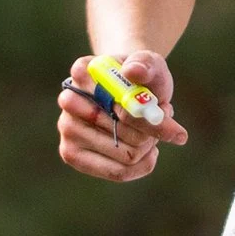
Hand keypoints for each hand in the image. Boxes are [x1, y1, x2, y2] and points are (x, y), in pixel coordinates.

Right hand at [57, 47, 189, 182]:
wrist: (133, 92)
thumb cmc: (142, 79)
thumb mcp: (152, 65)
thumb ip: (146, 64)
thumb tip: (133, 71)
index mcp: (83, 71)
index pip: (117, 100)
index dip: (146, 111)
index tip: (168, 108)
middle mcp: (68, 99)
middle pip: (122, 129)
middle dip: (151, 129)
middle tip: (163, 118)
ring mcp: (67, 129)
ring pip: (126, 154)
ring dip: (149, 145)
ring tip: (150, 131)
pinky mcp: (72, 154)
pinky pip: (117, 172)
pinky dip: (142, 165)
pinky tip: (147, 152)